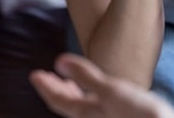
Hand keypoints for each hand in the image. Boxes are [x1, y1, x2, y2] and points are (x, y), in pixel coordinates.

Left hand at [30, 53, 173, 117]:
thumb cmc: (139, 113)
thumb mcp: (111, 90)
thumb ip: (85, 76)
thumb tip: (58, 61)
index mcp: (86, 112)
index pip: (57, 100)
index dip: (45, 86)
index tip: (34, 74)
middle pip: (66, 105)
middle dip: (56, 89)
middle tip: (46, 76)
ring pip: (79, 106)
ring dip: (70, 92)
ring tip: (66, 83)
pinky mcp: (117, 117)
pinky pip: (93, 107)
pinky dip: (87, 96)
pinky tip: (95, 92)